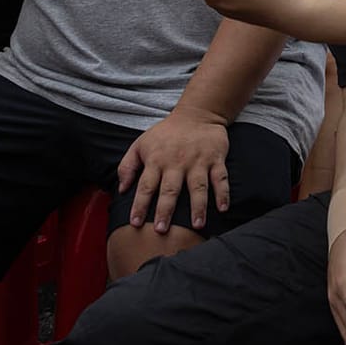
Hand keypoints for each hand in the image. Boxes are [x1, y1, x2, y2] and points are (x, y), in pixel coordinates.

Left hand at [117, 107, 229, 231]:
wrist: (197, 114)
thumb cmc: (166, 133)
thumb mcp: (140, 144)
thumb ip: (127, 166)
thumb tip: (122, 190)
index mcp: (156, 160)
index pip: (146, 186)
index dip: (140, 205)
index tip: (135, 223)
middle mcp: (177, 163)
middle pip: (170, 190)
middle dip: (165, 210)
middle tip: (162, 230)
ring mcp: (198, 161)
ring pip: (198, 187)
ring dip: (198, 207)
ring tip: (197, 225)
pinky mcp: (216, 159)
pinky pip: (220, 178)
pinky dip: (223, 193)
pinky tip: (223, 208)